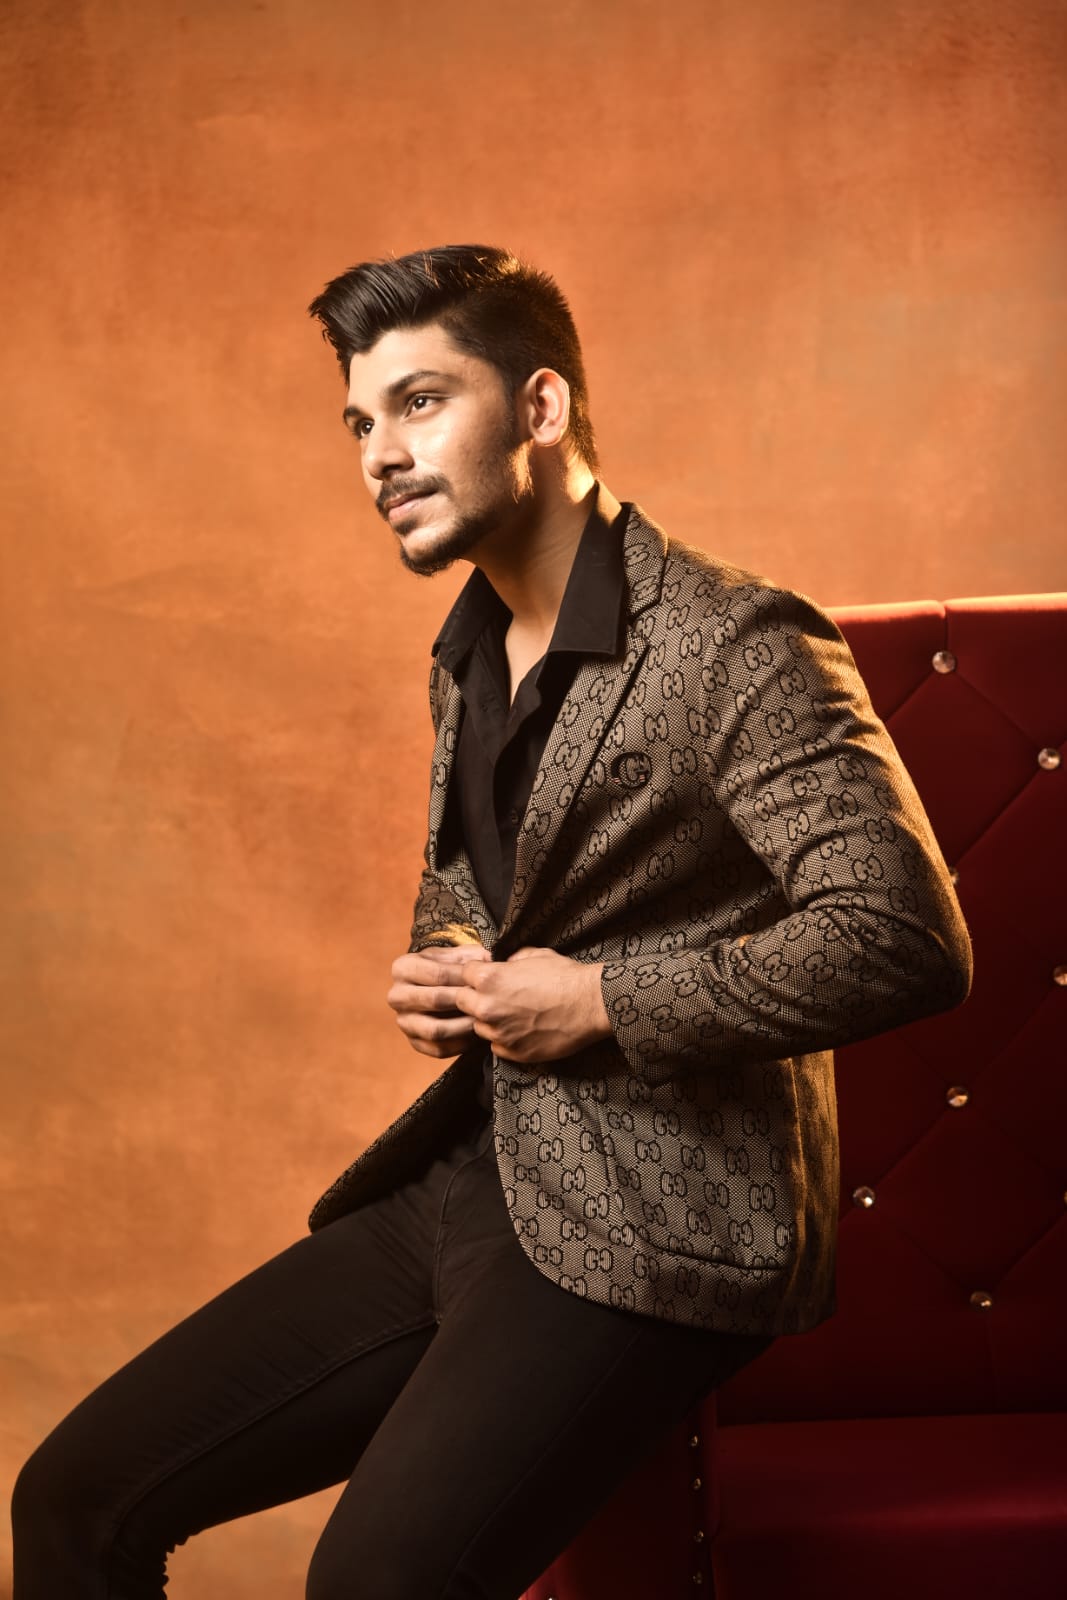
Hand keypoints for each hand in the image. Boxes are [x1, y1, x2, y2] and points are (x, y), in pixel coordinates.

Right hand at [387, 944, 491, 1058]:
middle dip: (464, 1001)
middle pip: (434, 1000)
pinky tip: (476, 1034)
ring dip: (463, 1026)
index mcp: (402, 968)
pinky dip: (461, 1043)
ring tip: (483, 1019)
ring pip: (435, 1030)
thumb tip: (486, 959)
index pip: (437, 974)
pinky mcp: (414, 1042)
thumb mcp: (455, 956)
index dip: (465, 978)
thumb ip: (470, 956)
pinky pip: (439, 1049)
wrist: (437, 990)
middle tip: (488, 1001)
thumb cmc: (449, 968)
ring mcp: (403, 1022)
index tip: (487, 981)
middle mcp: (396, 996)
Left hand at [450, 947, 611, 1064]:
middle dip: (475, 997)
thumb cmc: (565, 976)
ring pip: (478, 1026)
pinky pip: (495, 1045)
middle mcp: (487, 1007)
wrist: (590, 1005)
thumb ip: (510, 959)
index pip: (463, 974)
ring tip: (513, 1014)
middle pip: (461, 1002)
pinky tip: (522, 1029)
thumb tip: (503, 964)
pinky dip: (504, 1038)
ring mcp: (498, 1033)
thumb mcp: (535, 954)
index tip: (486, 976)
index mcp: (488, 978)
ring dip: (489, 1020)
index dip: (475, 974)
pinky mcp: (511, 1052)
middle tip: (497, 996)